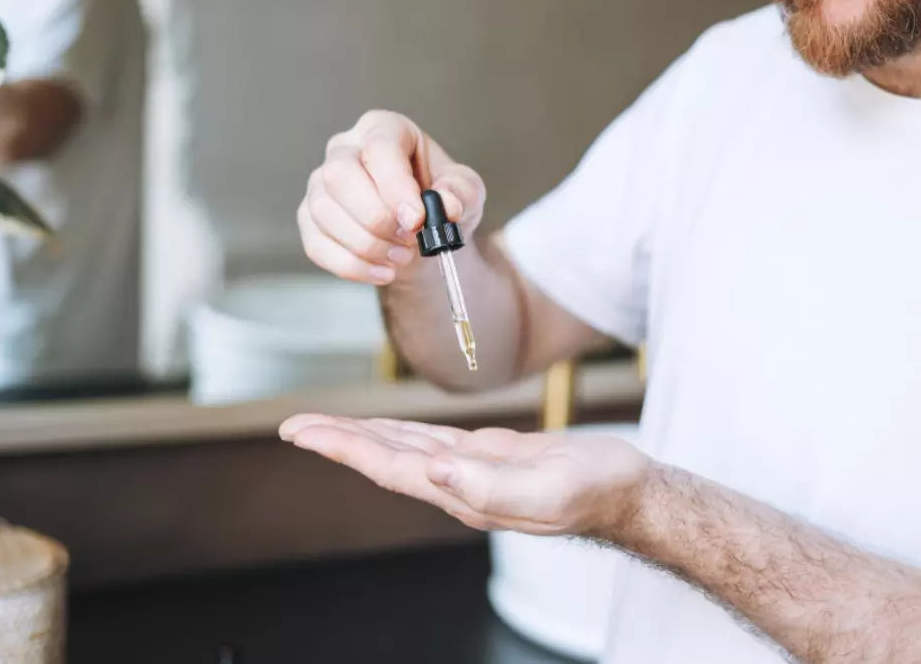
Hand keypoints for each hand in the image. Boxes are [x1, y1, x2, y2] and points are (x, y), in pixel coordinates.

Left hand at [279, 415, 650, 535]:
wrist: (626, 491)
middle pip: (385, 459)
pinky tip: (387, 427)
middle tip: (294, 426)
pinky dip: (401, 431)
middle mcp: (459, 485)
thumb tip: (435, 470)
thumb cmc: (597, 490)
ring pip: (403, 450)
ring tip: (324, 427)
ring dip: (362, 436)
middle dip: (338, 441)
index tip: (303, 433)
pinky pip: (431, 441)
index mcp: (466, 494)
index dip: (344, 449)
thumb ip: (491, 484)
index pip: (390, 468)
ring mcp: (472, 471)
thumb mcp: (549, 488)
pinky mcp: (488, 456)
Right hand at [298, 110, 486, 285]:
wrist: (422, 235)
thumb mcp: (466, 192)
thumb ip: (461, 194)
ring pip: (324, 212)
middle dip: (376, 217)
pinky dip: (353, 266)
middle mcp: (344, 149)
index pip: (379, 148)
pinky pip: (317, 245)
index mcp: (384, 129)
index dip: (396, 186)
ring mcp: (320, 184)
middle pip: (339, 176)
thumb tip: (446, 206)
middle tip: (410, 240)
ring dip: (367, 245)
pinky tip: (383, 272)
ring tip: (402, 257)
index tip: (417, 219)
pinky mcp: (309, 219)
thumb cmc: (440, 201)